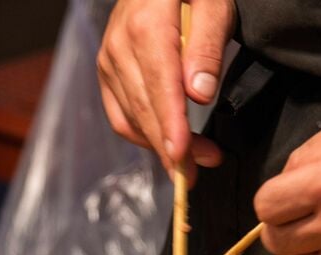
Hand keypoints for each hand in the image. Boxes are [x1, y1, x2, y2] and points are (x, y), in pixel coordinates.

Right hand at [97, 0, 233, 173]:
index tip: (183, 157)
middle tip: (199, 172)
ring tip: (193, 163)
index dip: (171, 127)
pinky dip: (143, 135)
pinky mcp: (107, 72)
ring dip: (161, 146)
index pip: (159, 88)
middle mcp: (119, 47)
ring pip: (131, 118)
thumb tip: (199, 94)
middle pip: (144, 109)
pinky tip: (166, 146)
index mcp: (145, 27)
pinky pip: (121, 115)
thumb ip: (207, 47)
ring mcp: (108, 61)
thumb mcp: (212, 4)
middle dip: (172, 147)